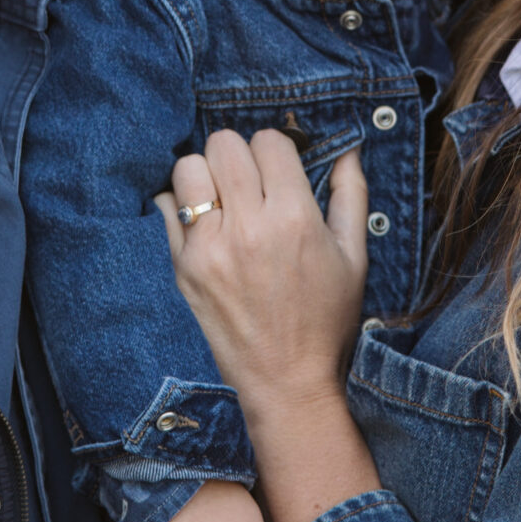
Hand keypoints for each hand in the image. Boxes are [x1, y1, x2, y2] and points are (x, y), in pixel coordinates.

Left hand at [157, 130, 380, 521]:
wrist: (286, 380)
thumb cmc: (326, 319)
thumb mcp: (354, 256)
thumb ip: (352, 194)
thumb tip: (349, 147)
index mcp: (295, 217)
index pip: (269, 140)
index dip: (277, 148)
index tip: (279, 168)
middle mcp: (249, 226)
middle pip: (224, 144)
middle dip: (239, 154)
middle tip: (249, 180)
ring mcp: (210, 247)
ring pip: (189, 167)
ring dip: (206, 174)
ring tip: (222, 197)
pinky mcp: (184, 267)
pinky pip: (166, 207)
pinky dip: (180, 203)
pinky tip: (202, 220)